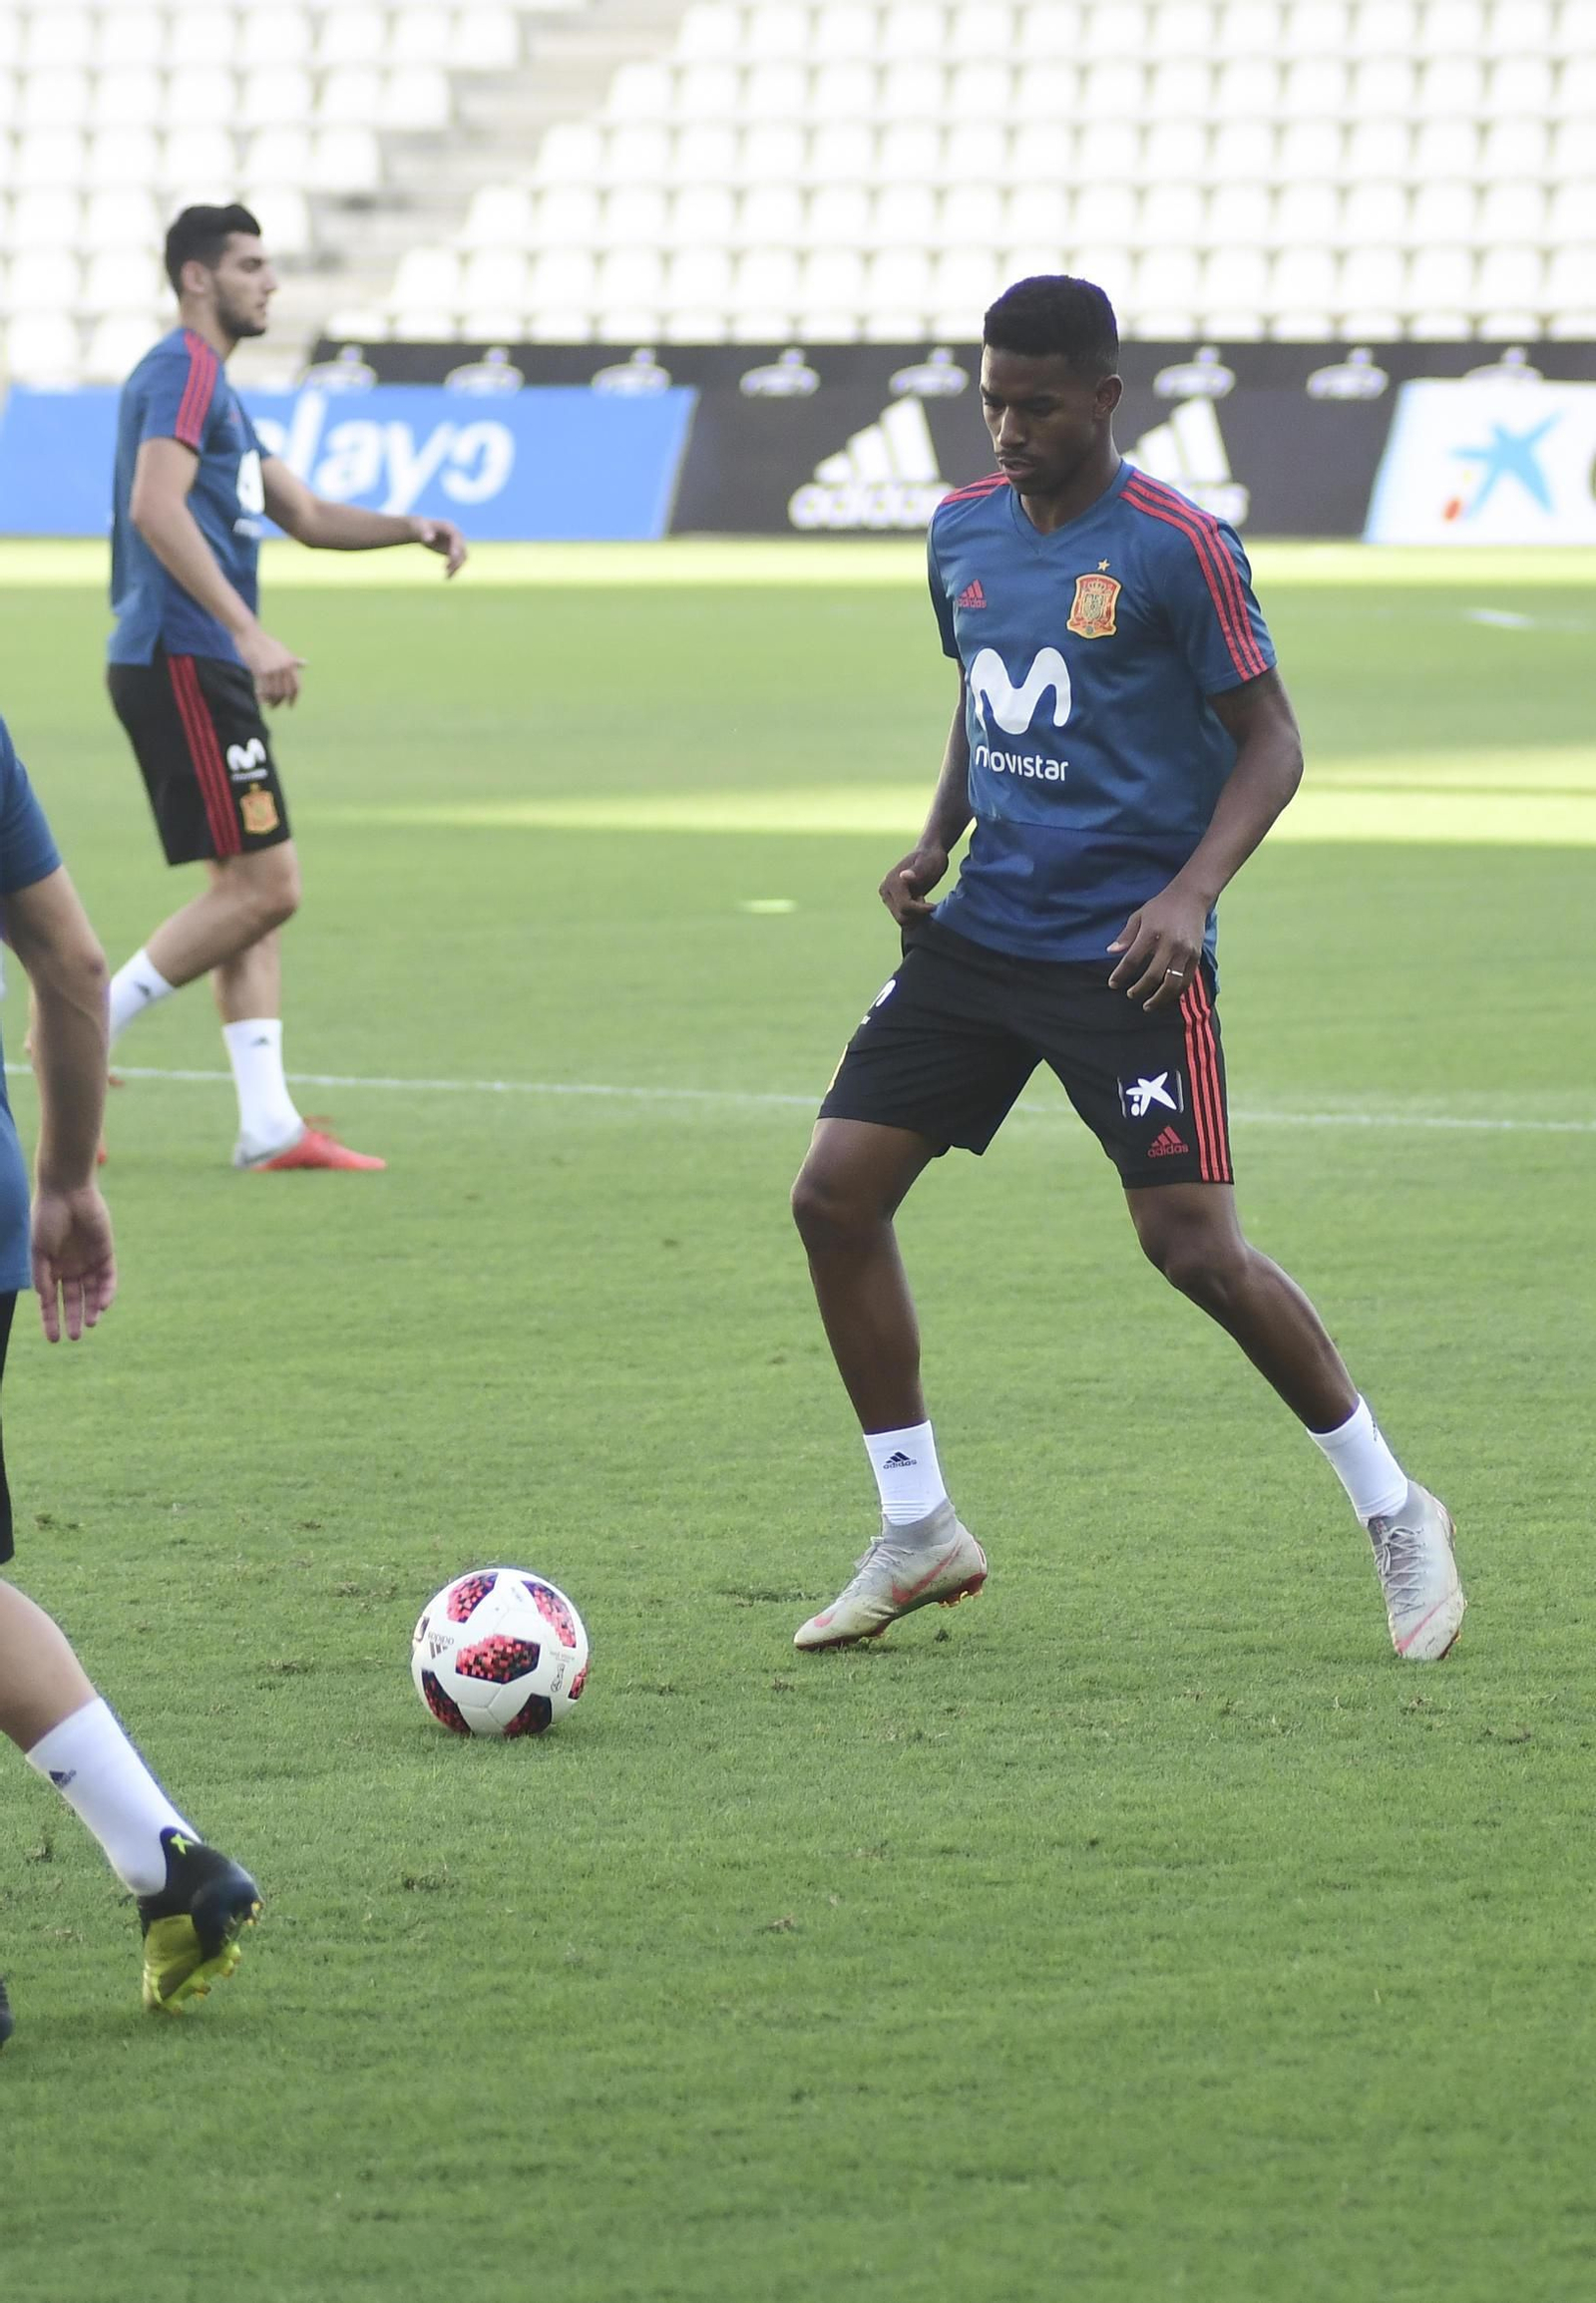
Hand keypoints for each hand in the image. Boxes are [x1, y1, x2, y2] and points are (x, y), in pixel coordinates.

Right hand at [31, 1184, 116, 1342]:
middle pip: (73, 1300)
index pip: (51, 1301)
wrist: (67, 1192)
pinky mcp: (105, 1253)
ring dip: (92, 1309)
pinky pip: (108, 1278)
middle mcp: (70, 1267)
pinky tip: (103, 1305)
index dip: (51, 1320)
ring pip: (92, 1293)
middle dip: (73, 1319)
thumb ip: (42, 1273)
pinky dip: (106, 1292)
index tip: (53, 1339)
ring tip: (91, 1324)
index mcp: (51, 1268)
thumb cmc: (48, 1218)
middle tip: (75, 1337)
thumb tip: (44, 1297)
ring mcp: (88, 1261)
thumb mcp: (40, 1250)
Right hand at [238, 626, 305, 707]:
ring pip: (274, 693)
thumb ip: (293, 660)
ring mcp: (273, 669)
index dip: (293, 698)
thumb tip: (306, 664)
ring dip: (271, 701)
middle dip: (280, 702)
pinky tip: (260, 698)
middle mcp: (283, 667)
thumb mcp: (283, 650)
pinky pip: (264, 689)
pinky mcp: (261, 671)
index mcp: (290, 663)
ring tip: (267, 703)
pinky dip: (262, 696)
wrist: (249, 635)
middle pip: (285, 692)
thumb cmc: (266, 643)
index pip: (296, 686)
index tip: (290, 705)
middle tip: (275, 706)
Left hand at [412, 518, 467, 576]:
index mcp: (450, 527)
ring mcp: (457, 544)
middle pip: (462, 549)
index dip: (456, 547)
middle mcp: (457, 535)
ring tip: (447, 576)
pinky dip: (454, 569)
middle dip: (456, 560)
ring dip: (456, 567)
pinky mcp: (455, 552)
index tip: (453, 557)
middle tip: (447, 570)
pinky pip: (458, 562)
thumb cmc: (419, 528)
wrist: (421, 530)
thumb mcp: (419, 528)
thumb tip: (429, 539)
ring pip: (462, 558)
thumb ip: (424, 533)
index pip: (457, 538)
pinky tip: (447, 577)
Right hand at [879, 843, 949, 925]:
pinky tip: (921, 902)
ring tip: (924, 900)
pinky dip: (915, 916)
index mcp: (892, 883)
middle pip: (902, 918)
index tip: (934, 905)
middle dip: (918, 914)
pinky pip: (903, 917)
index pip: (905, 908)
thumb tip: (903, 876)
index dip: (921, 910)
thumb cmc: (931, 857)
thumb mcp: (929, 863)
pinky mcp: (891, 902)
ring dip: (916, 916)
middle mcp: (885, 890)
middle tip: (928, 901)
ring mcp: (886, 897)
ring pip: (902, 920)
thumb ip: (917, 870)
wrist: (928, 853)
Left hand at [1107, 886, 1208, 1010]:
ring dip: (1159, 998)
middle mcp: (1169, 943)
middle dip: (1139, 990)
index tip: (1113, 984)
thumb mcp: (1139, 916)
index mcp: (1151, 932)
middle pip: (1152, 975)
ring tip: (1148, 1005)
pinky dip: (1175, 993)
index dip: (1120, 975)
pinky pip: (1185, 981)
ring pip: (1172, 983)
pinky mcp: (1196, 956)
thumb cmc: (1161, 907)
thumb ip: (1126, 936)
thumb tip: (1110, 952)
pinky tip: (1165, 997)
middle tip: (1131, 995)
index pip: (1132, 960)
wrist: (1191, 897)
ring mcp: (1185, 951)